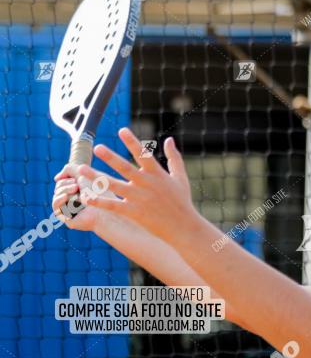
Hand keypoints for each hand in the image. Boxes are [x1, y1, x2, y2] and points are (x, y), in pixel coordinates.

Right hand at [52, 163, 117, 230]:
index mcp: (79, 194)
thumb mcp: (84, 175)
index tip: (76, 179)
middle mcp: (74, 203)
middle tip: (76, 185)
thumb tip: (56, 178)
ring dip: (63, 190)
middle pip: (58, 189)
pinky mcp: (69, 220)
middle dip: (64, 184)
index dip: (66, 179)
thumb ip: (70, 170)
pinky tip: (66, 197)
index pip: (63, 184)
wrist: (107, 209)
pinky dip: (59, 200)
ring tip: (75, 188)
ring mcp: (71, 212)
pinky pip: (56, 209)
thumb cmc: (99, 192)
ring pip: (56, 197)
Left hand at [75, 127, 198, 243]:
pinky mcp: (134, 212)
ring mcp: (139, 198)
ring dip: (96, 177)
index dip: (133, 142)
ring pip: (114, 185)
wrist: (184, 227)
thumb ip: (174, 158)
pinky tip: (85, 196)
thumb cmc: (182, 201)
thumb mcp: (180, 177)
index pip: (143, 154)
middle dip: (111, 157)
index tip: (122, 130)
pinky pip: (113, 205)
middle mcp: (146, 184)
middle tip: (97, 147)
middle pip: (125, 168)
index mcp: (157, 174)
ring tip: (81, 169)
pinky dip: (99, 201)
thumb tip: (169, 139)